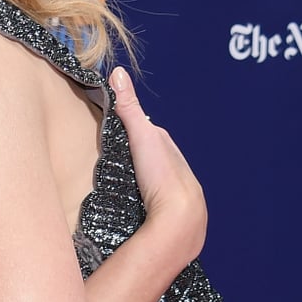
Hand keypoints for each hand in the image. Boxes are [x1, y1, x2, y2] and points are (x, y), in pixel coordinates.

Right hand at [109, 67, 206, 265]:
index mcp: (176, 157)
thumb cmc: (163, 178)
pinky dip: (147, 210)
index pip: (156, 139)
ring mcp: (178, 206)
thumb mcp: (142, 138)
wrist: (178, 224)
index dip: (139, 132)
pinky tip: (137, 215)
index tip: (121, 129)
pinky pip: (157, 214)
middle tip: (120, 160)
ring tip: (126, 190)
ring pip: (160, 191)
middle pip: (159, 166)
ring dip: (146, 189)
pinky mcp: (172, 229)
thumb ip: (129, 108)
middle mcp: (183, 180)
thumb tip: (118, 72)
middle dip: (144, 162)